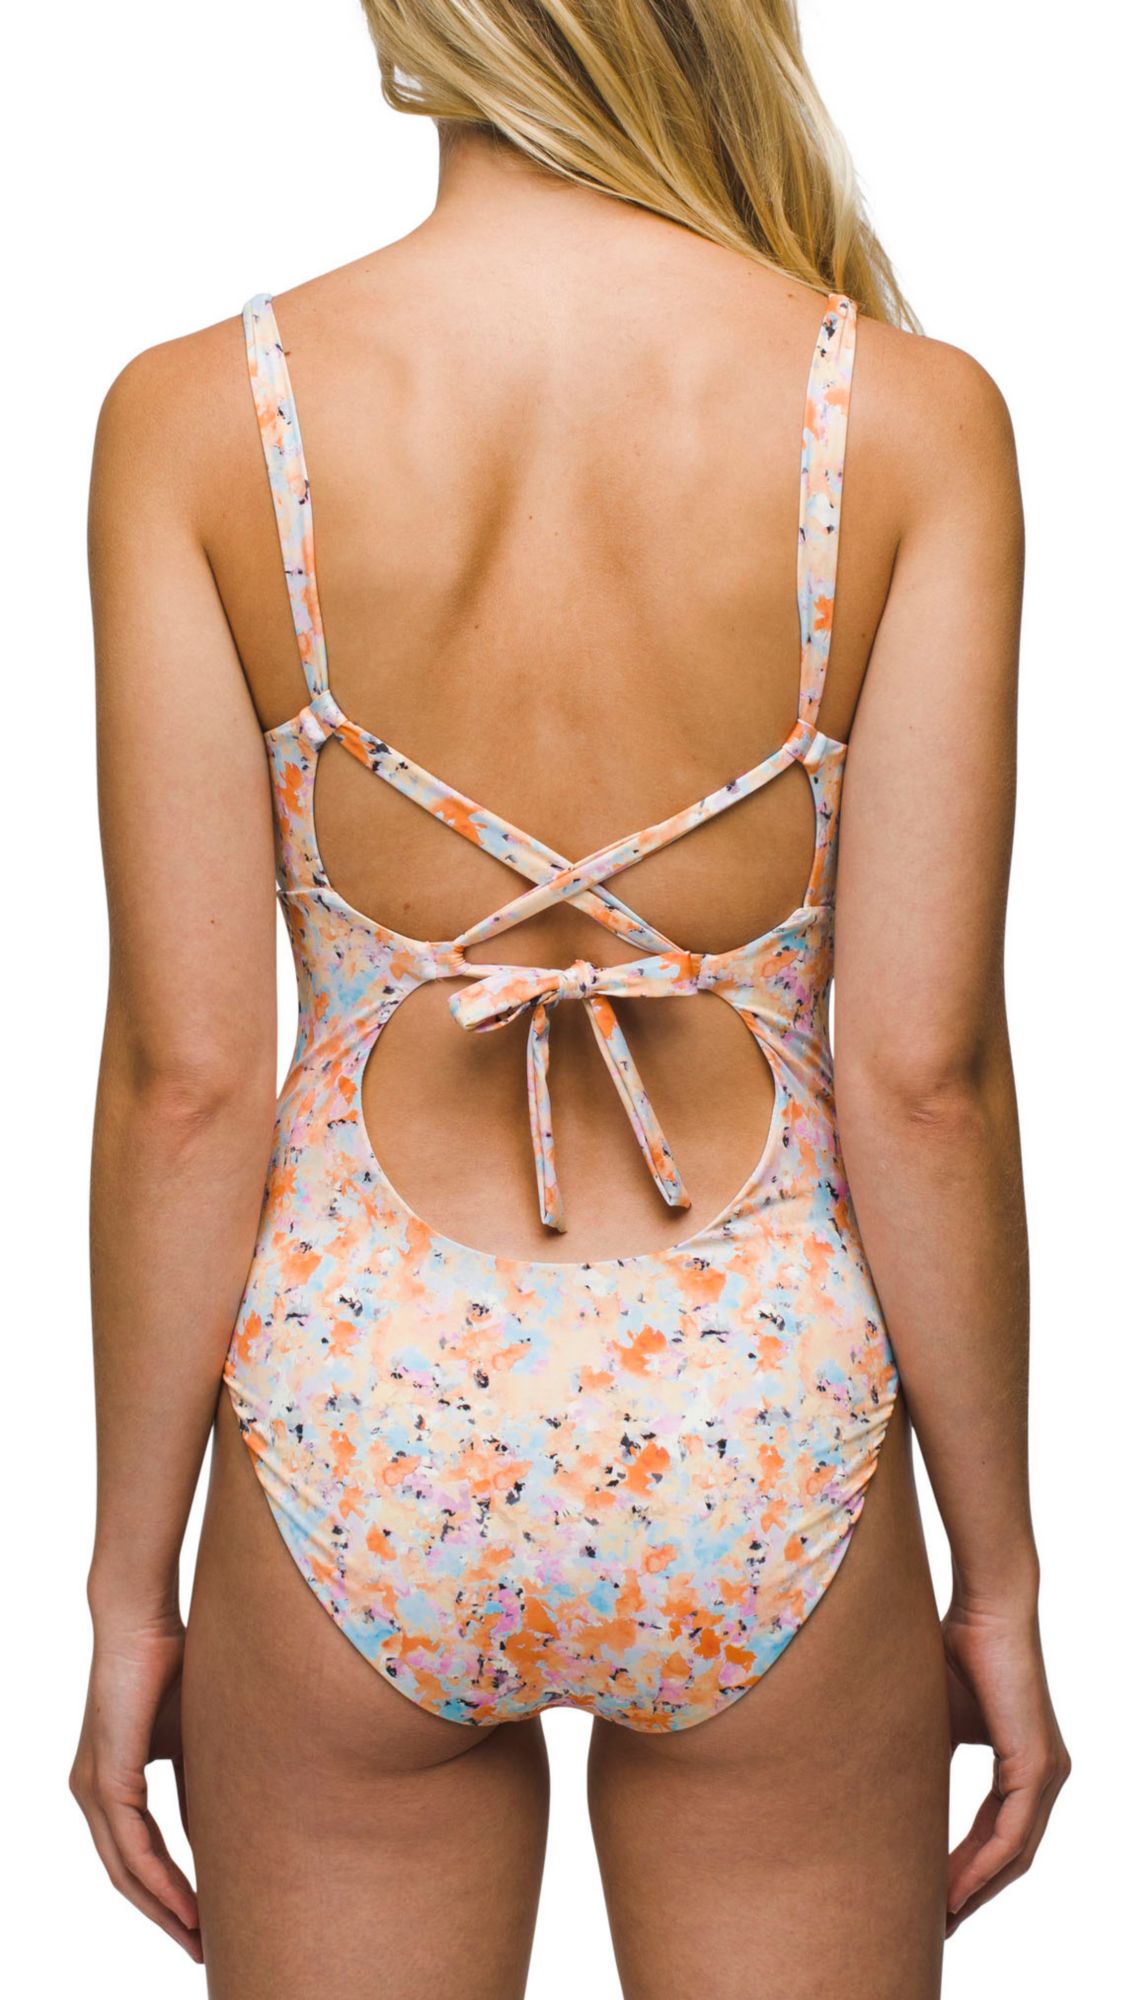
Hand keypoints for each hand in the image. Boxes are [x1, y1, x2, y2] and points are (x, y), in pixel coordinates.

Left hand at [69, 1608, 201, 1960]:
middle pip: (125, 1876)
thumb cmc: (172, 1661)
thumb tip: (221, 1834)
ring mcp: (92, 1787)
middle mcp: (91, 1792)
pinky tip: (189, 1904)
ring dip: (164, 1910)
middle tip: (202, 1948)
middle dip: (165, 1916)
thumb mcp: (191, 1738)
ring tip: (199, 1937)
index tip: (202, 1920)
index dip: (167, 1891)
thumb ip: (198, 1786)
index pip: (135, 1854)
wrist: (144, 1617)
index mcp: (108, 1781)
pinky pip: (133, 1847)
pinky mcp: (105, 1778)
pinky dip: (161, 1881)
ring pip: (126, 1871)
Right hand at [942, 1597, 1069, 1935]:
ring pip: (1014, 1854)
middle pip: (1010, 1857)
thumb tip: (891, 1797)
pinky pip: (1012, 1835)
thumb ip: (930, 1763)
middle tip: (935, 1926)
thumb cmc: (957, 1653)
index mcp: (1026, 1767)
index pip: (1000, 1837)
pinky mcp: (1038, 1765)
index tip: (934, 1900)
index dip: (968, 1872)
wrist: (983, 1610)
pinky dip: (983, 1866)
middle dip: (972, 1895)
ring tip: (939, 1917)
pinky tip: (954, 1889)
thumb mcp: (939, 1723)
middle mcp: (1046, 1776)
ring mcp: (1048, 1772)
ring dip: (975, 1890)